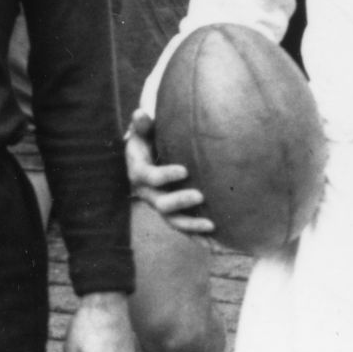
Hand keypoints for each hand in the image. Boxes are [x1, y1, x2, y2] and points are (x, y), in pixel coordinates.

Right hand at [121, 110, 211, 233]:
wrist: (147, 157)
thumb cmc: (147, 139)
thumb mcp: (143, 131)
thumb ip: (143, 124)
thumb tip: (140, 113)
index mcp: (139, 173)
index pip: (150, 177)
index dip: (165, 176)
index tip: (185, 170)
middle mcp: (147, 193)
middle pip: (160, 203)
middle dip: (179, 201)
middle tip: (200, 196)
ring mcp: (160, 205)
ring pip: (173, 220)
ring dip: (191, 225)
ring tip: (211, 225)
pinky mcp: (172, 214)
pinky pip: (183, 227)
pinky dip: (196, 235)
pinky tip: (214, 238)